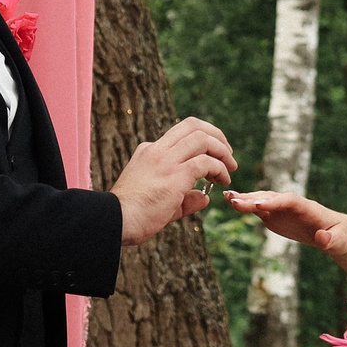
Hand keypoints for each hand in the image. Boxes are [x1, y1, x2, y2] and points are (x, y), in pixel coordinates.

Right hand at [112, 117, 234, 245]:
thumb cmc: (132, 216)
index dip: (202, 140)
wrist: (115, 221)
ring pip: (203, 139)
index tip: (214, 155)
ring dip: (222, 151)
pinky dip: (219, 169)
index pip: (180, 133)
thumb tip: (205, 197)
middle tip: (228, 154)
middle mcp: (157, 150)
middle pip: (193, 125)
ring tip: (231, 168)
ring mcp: (165, 160)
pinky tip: (222, 181)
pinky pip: (206, 162)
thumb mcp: (160, 201)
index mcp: (149, 151)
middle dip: (217, 136)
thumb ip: (185, 198)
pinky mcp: (175, 175)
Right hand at [225, 190, 346, 257]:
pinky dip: (245, 204)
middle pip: (272, 198)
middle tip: (235, 201)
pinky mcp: (274, 214)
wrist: (335, 233)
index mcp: (309, 208)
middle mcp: (293, 204)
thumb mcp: (340, 240)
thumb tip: (322, 239)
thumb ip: (331, 240)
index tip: (260, 205)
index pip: (290, 201)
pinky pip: (258, 207)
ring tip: (227, 198)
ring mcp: (282, 208)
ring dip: (246, 199)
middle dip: (255, 199)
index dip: (275, 202)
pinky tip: (230, 201)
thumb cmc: (340, 236)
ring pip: (262, 200)